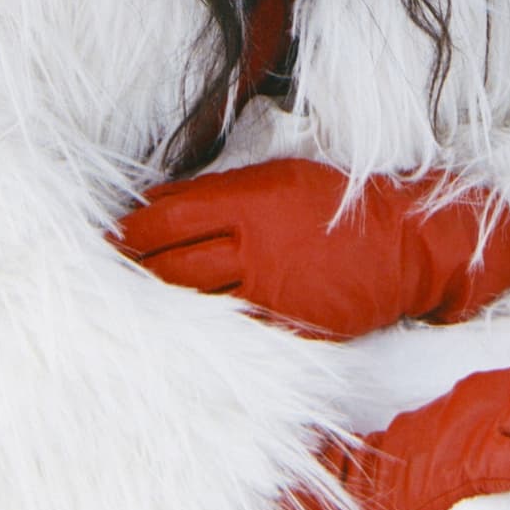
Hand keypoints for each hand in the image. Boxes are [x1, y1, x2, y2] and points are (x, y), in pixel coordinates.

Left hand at [114, 157, 509, 339]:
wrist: (404, 241)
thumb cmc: (336, 204)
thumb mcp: (279, 177)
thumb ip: (222, 192)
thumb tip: (162, 203)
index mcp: (248, 199)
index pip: (166, 216)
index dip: (130, 232)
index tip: (109, 240)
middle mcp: (253, 242)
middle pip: (171, 261)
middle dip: (133, 271)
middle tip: (104, 279)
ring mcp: (270, 286)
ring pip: (195, 299)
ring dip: (161, 304)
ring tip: (131, 308)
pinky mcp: (288, 321)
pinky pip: (234, 328)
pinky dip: (204, 330)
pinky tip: (184, 332)